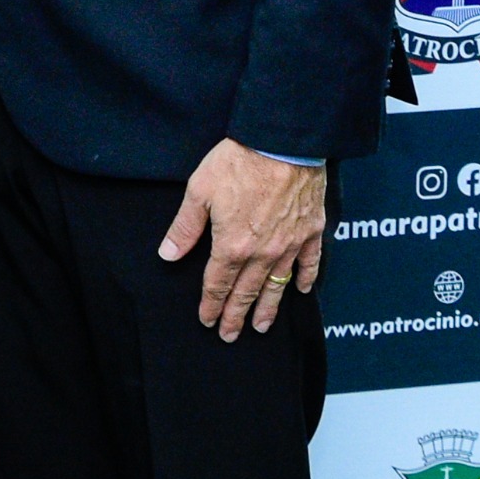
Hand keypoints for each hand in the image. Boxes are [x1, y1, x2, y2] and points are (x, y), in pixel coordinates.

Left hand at [159, 141, 327, 341]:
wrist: (283, 143)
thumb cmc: (239, 162)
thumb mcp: (199, 192)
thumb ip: (185, 228)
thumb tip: (169, 254)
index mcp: (231, 246)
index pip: (218, 284)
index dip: (210, 305)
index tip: (207, 321)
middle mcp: (262, 253)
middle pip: (246, 292)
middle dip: (235, 316)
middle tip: (230, 335)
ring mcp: (289, 244)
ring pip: (276, 286)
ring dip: (267, 308)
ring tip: (261, 327)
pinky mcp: (311, 230)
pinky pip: (309, 263)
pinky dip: (304, 278)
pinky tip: (299, 290)